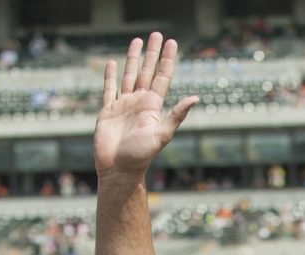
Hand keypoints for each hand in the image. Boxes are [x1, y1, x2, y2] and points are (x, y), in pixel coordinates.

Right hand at [93, 32, 198, 181]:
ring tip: (136, 41)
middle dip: (151, 53)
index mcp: (153, 106)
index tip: (171, 42)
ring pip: (129, 76)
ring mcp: (123, 106)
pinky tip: (112, 63)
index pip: (162, 76)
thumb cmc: (141, 156)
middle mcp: (139, 102)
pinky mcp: (108, 111)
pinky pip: (109, 89)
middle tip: (156, 34)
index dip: (166, 59)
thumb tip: (196, 98)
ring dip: (133, 59)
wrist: (118, 170)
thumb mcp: (162, 134)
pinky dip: (110, 76)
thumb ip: (177, 115)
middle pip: (146, 71)